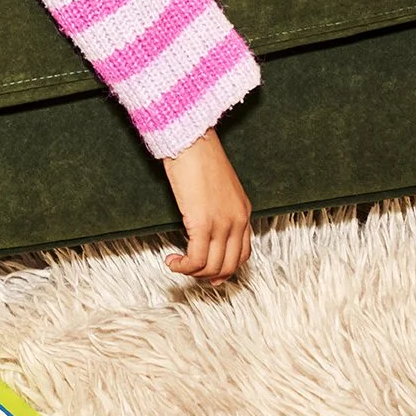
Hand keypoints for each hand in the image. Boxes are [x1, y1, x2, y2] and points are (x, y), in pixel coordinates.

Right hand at [162, 128, 251, 283]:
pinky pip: (196, 259)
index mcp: (243, 211)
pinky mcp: (202, 224)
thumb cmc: (199, 155)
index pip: (243, 253)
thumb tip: (204, 226)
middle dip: (209, 275)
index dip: (226, 268)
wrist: (191, 139)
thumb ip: (219, 207)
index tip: (211, 273)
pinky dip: (183, 266)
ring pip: (212, 266)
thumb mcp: (219, 186)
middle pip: (229, 265)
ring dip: (192, 272)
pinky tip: (172, 260)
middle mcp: (237, 220)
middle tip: (190, 273)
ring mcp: (222, 223)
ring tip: (177, 264)